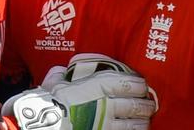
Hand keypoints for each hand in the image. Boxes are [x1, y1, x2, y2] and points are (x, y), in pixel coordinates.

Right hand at [2, 53, 156, 129]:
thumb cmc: (48, 103)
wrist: (44, 125)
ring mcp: (107, 125)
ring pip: (134, 124)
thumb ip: (60, 76)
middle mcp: (107, 105)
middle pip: (135, 105)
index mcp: (98, 86)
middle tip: (149, 104)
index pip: (128, 83)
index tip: (142, 85)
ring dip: (142, 122)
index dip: (139, 84)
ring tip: (145, 121)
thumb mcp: (53, 84)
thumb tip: (59, 70)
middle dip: (146, 105)